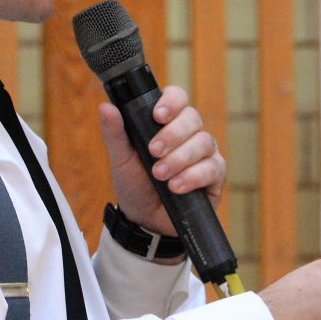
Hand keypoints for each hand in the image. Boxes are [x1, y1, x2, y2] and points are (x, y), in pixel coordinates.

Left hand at [95, 88, 224, 237]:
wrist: (145, 221)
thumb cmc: (135, 185)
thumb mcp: (121, 159)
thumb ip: (115, 133)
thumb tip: (106, 106)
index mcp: (167, 123)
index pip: (178, 98)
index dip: (171, 102)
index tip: (157, 116)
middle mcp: (189, 134)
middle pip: (192, 118)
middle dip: (172, 135)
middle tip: (153, 152)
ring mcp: (204, 154)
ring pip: (203, 142)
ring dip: (179, 159)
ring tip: (160, 176)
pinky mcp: (215, 176)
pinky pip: (213, 168)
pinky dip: (193, 176)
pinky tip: (176, 187)